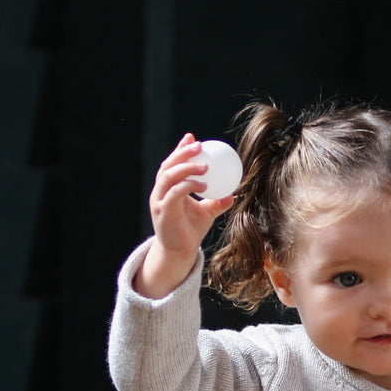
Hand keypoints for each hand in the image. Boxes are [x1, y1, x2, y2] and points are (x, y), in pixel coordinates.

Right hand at [135, 134, 237, 298]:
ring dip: (186, 168)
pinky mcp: (162, 212)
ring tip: (205, 166)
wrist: (180, 253)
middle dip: (182, 153)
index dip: (180, 149)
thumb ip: (216, 202)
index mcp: (167, 188)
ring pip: (168, 177)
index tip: (193, 138)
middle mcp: (160, 192)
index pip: (171, 164)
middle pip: (167, 166)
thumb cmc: (190, 231)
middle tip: (199, 146)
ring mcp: (159, 202)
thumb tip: (232, 194)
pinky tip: (203, 185)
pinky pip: (174, 194)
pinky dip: (187, 186)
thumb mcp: (206, 213)